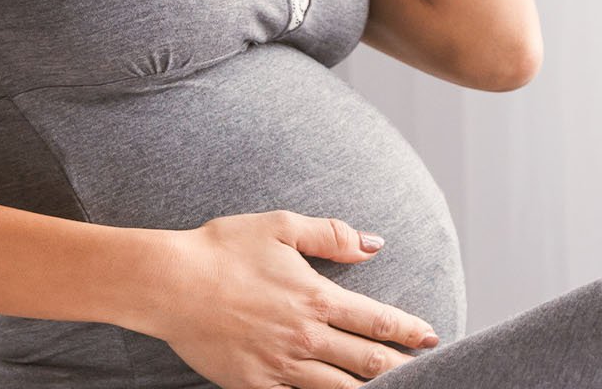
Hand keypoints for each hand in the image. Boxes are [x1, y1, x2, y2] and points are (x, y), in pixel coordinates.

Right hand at [139, 210, 440, 387]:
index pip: (377, 321)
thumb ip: (331, 235)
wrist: (170, 284)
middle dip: (402, 368)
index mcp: (316, 297)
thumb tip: (374, 244)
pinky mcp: (256, 385)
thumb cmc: (223, 249)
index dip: (409, 331)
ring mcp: (281, 366)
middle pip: (368, 363)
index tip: (431, 337)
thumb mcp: (280, 227)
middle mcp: (305, 337)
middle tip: (427, 371)